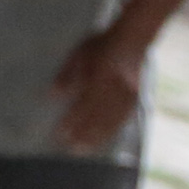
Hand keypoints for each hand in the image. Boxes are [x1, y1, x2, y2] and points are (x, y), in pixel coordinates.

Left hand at [50, 30, 146, 151]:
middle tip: (71, 148)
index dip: (73, 120)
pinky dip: (114, 128)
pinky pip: (125, 116)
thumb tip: (52, 95)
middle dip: (84, 133)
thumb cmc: (100, 46)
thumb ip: (66, 75)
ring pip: (113, 119)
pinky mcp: (136, 96)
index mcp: (101, 76)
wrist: (131, 40)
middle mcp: (117, 88)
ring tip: (86, 149)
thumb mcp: (78, 54)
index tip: (60, 133)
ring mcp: (129, 94)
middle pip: (99, 115)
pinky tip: (106, 137)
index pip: (84, 104)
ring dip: (99, 136)